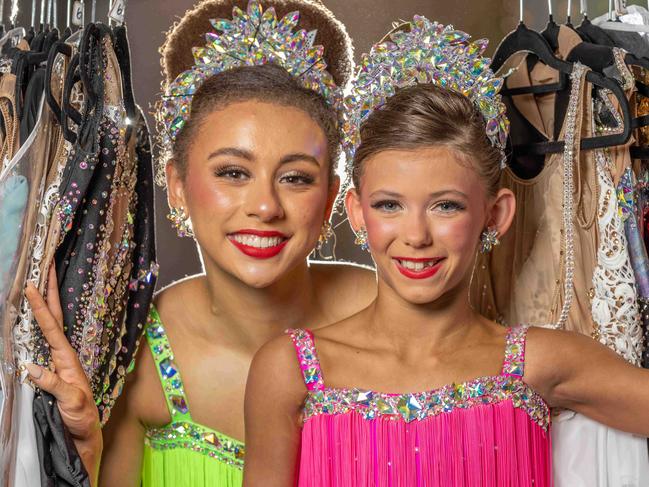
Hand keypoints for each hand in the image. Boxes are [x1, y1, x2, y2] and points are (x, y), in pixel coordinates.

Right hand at [24, 265, 101, 481]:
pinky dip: (39, 325)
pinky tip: (34, 317)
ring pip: (49, 326)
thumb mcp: (71, 401)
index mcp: (68, 358)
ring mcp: (58, 361)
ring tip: (39, 282)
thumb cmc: (81, 417)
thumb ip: (53, 384)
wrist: (85, 433)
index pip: (52, 326)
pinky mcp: (53, 370)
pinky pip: (44, 342)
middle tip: (46, 267)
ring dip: (44, 304)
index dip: (42, 306)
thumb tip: (30, 367)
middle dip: (49, 292)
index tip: (35, 285)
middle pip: (54, 317)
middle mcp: (63, 355)